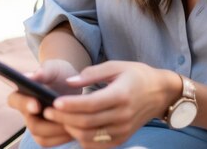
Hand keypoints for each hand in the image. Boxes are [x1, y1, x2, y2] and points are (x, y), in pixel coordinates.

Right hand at [6, 59, 80, 146]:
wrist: (72, 83)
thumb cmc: (59, 72)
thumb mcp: (54, 67)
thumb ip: (44, 71)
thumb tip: (29, 76)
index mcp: (22, 93)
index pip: (15, 100)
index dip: (24, 104)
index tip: (37, 105)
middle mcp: (26, 112)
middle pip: (32, 124)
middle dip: (49, 125)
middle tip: (65, 120)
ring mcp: (35, 125)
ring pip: (42, 137)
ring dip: (58, 132)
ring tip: (74, 123)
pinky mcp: (46, 135)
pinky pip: (51, 142)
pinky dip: (63, 138)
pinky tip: (76, 129)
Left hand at [43, 61, 179, 147]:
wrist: (160, 93)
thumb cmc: (136, 75)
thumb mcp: (116, 66)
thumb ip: (91, 73)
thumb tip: (69, 82)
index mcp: (121, 95)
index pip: (91, 104)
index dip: (71, 104)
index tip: (53, 101)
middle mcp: (123, 116)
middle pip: (87, 122)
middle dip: (64, 118)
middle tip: (46, 111)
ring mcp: (123, 130)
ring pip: (89, 136)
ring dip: (69, 129)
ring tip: (56, 118)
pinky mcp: (121, 139)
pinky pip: (96, 143)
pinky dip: (80, 137)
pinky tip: (71, 126)